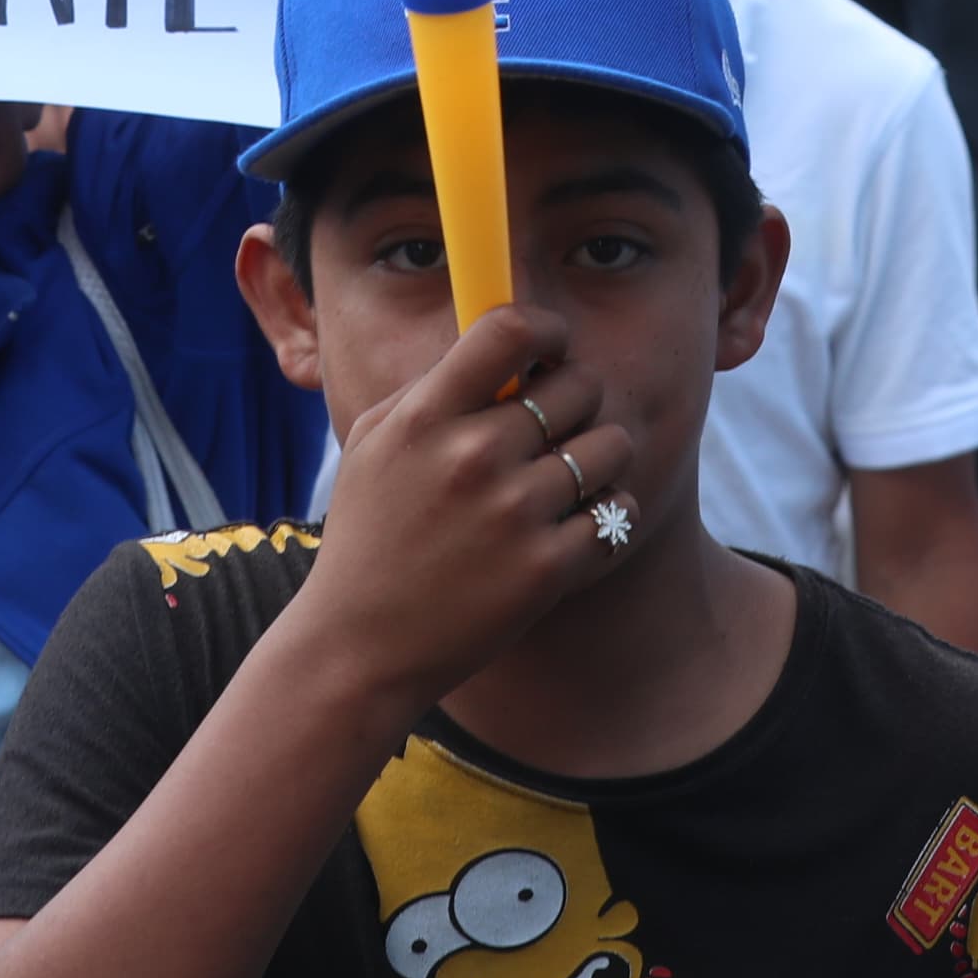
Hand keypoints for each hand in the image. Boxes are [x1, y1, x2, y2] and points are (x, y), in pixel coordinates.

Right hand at [275, 308, 638, 719]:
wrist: (360, 647)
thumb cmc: (368, 537)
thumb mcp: (373, 445)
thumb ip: (432, 389)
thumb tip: (499, 345)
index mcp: (426, 416)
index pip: (511, 330)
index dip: (547, 331)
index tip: (552, 349)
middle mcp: (473, 455)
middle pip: (579, 385)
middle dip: (579, 399)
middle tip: (560, 428)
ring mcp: (513, 513)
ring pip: (612, 446)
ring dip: (601, 457)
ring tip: (573, 477)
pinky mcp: (546, 568)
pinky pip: (617, 512)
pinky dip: (608, 516)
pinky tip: (577, 526)